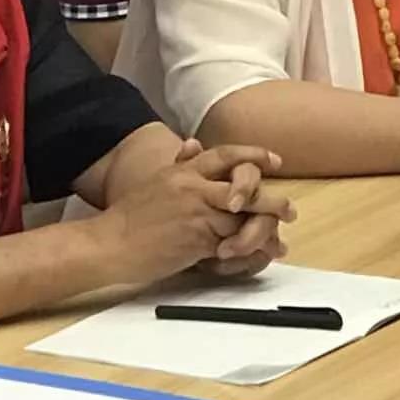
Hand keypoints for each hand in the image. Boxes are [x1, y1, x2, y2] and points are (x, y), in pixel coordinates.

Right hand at [98, 143, 294, 283]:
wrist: (110, 244)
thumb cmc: (132, 216)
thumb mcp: (158, 182)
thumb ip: (181, 165)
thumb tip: (195, 143)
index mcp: (185, 171)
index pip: (227, 155)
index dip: (254, 155)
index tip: (274, 160)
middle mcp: (195, 188)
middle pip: (246, 186)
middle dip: (272, 199)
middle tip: (289, 210)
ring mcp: (197, 215)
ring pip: (244, 218)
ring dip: (265, 229)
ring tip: (279, 240)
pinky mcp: (197, 241)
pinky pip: (231, 244)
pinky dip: (247, 251)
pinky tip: (258, 256)